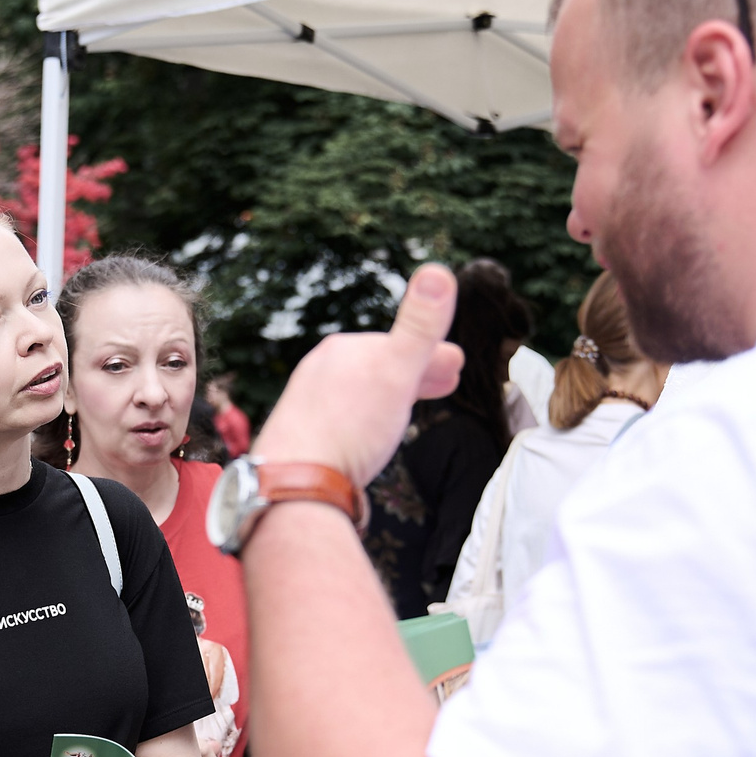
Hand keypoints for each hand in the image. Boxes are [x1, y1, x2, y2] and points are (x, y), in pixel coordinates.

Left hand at [252, 264, 462, 487]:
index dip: (432, 356)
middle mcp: (320, 372)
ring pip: (361, 395)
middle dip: (414, 374)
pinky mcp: (305, 438)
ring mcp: (309, 405)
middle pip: (379, 369)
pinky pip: (345, 423)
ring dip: (390, 399)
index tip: (458, 365)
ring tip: (411, 413)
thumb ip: (419, 327)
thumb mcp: (396, 371)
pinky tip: (370, 443)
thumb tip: (439, 271)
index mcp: (343, 349)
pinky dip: (366, 424)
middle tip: (448, 383)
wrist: (298, 485)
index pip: (397, 346)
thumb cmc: (349, 428)